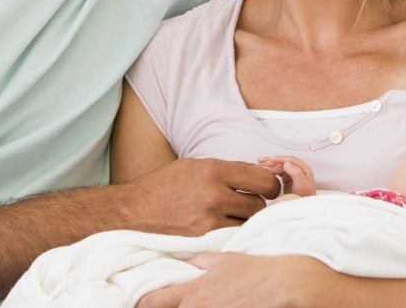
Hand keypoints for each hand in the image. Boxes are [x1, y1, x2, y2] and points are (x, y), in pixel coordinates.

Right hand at [122, 158, 280, 236]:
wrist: (134, 211)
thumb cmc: (164, 186)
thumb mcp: (194, 166)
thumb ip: (226, 170)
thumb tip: (258, 176)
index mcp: (213, 169)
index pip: (262, 178)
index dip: (271, 184)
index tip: (269, 188)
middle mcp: (214, 193)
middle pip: (259, 203)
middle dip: (257, 203)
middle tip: (248, 202)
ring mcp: (210, 219)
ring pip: (249, 222)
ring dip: (246, 219)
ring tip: (233, 215)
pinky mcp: (204, 239)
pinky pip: (234, 236)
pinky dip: (233, 232)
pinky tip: (225, 227)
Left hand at [136, 252, 327, 307]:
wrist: (286, 283)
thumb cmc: (258, 269)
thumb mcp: (226, 260)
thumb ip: (202, 262)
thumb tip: (188, 262)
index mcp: (192, 293)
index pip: (152, 303)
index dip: (143, 304)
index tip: (135, 301)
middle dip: (166, 306)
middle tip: (165, 301)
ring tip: (208, 299)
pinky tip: (222, 303)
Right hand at [258, 155, 315, 195]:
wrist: (304, 207)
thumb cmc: (305, 196)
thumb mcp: (302, 184)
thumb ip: (295, 173)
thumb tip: (286, 163)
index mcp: (304, 168)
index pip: (290, 160)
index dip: (279, 159)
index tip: (270, 159)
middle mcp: (298, 169)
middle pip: (283, 162)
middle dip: (271, 161)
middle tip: (260, 160)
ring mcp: (292, 174)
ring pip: (279, 167)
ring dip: (269, 165)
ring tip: (259, 165)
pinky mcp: (287, 179)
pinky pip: (278, 172)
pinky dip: (271, 171)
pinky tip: (265, 171)